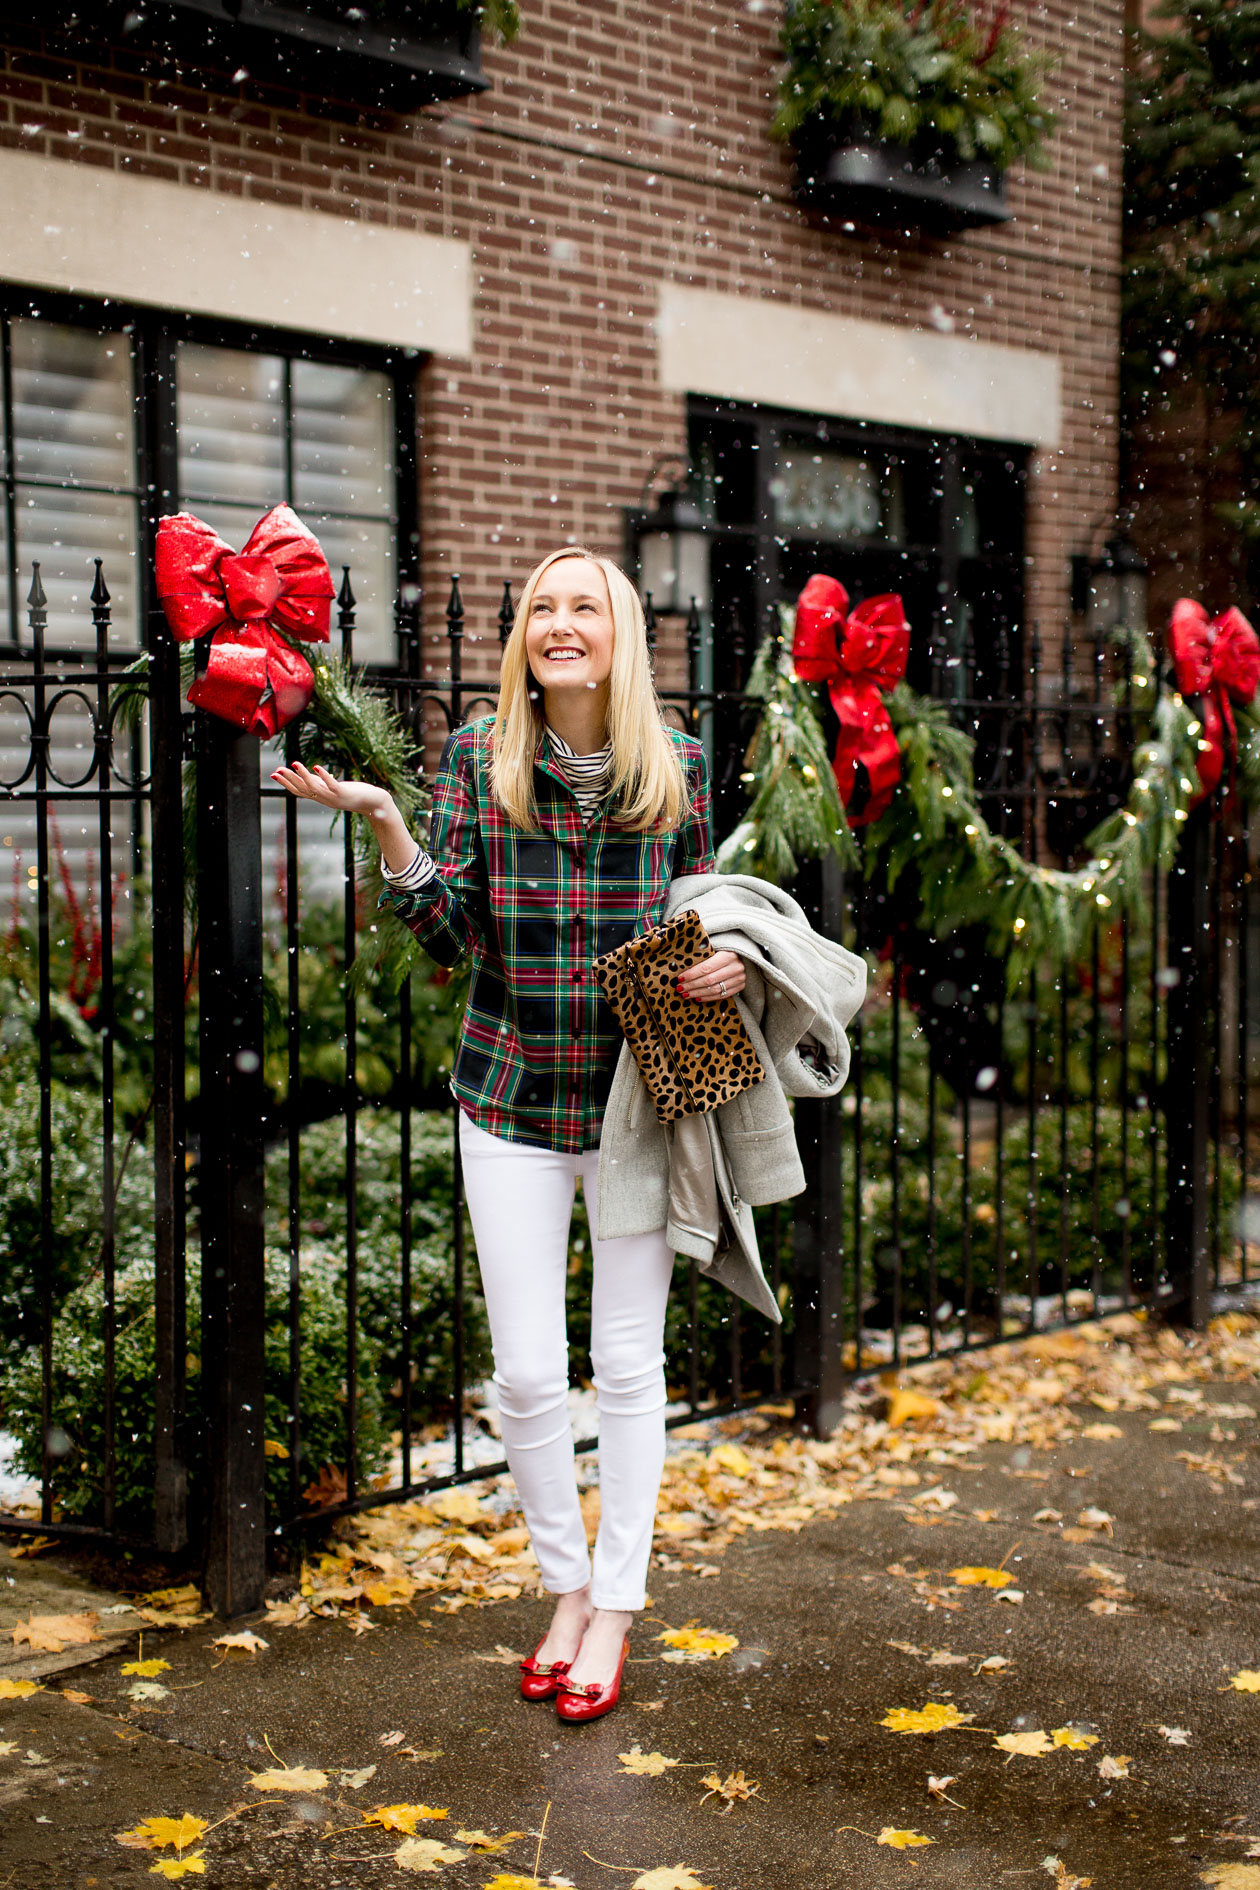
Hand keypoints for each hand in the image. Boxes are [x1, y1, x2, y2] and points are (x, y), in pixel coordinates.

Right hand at [270, 760, 391, 819]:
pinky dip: (324, 777)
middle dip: (289, 780)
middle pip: (303, 790)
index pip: (300, 791)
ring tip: (295, 763)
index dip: (286, 784)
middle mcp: (325, 799)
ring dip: (303, 776)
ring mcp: (334, 797)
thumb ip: (324, 783)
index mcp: (322, 798)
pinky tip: (317, 767)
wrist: (376, 804)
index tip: (274, 774)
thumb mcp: (337, 789)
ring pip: (314, 788)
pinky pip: (332, 785)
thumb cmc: (358, 796)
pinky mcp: (344, 793)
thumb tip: (313, 773)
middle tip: (276, 770)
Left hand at [676, 948, 744, 1004]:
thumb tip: (681, 964)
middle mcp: (736, 967)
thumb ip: (702, 954)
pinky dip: (708, 998)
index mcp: (728, 955)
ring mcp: (740, 978)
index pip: (706, 968)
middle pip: (709, 980)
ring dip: (698, 993)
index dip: (691, 974)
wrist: (743, 955)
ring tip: (686, 994)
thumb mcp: (715, 947)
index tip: (680, 978)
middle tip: (680, 988)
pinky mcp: (741, 986)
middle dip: (692, 985)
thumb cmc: (724, 949)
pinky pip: (722, 996)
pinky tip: (697, 998)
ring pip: (715, 990)